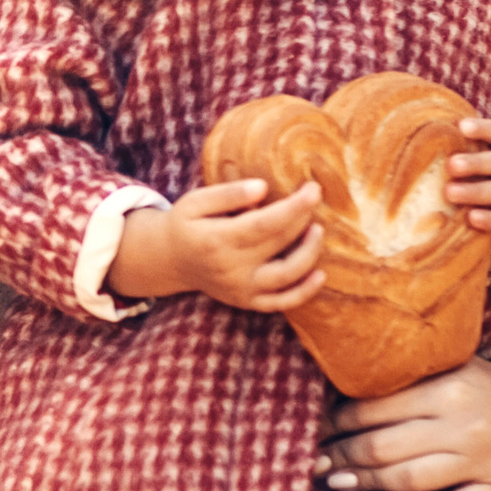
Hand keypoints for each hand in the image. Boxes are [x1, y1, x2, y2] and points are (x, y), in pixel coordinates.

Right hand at [106, 179, 326, 310]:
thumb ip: (227, 194)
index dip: (294, 207)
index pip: (264, 223)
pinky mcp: (247, 301)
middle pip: (278, 243)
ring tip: (317, 230)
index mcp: (216, 240)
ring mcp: (240, 288)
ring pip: (286, 275)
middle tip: (316, 198)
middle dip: (303, 219)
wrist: (170, 261)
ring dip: (310, 253)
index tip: (313, 189)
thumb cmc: (186, 225)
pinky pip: (281, 302)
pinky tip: (319, 274)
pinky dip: (304, 292)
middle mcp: (230, 268)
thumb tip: (263, 187)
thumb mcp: (195, 202)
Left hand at [311, 354, 490, 490]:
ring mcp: (485, 461)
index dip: (333, 424)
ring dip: (366, 483)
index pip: (373, 410)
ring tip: (337, 481)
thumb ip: (399, 380)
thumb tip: (331, 400)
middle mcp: (466, 426)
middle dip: (341, 456)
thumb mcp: (442, 368)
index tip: (311, 431)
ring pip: (411, 479)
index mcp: (447, 389)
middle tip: (312, 463)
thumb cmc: (470, 385)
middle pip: (384, 447)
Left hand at [449, 119, 490, 261]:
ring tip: (450, 192)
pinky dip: (490, 219)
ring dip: (477, 191)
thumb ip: (462, 154)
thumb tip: (419, 139)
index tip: (462, 126)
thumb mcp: (481, 170)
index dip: (485, 129)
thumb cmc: (488, 187)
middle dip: (478, 163)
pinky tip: (472, 217)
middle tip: (451, 165)